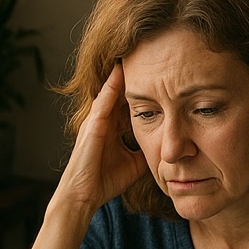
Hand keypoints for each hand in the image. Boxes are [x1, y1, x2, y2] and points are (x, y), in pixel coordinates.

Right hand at [55, 63, 147, 210]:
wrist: (83, 195)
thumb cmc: (103, 182)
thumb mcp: (134, 164)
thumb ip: (146, 151)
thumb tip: (165, 145)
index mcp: (112, 129)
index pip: (129, 104)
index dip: (142, 90)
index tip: (158, 75)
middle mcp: (104, 120)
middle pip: (122, 92)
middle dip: (135, 77)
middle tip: (150, 55)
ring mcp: (96, 120)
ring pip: (112, 91)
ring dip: (123, 74)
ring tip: (135, 53)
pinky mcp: (92, 124)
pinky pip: (104, 100)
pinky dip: (112, 85)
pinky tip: (121, 70)